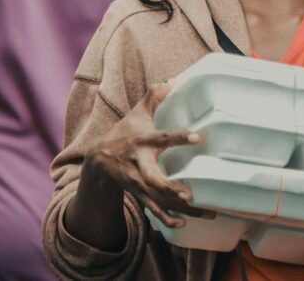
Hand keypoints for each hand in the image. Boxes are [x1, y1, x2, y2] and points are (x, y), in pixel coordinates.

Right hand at [87, 83, 212, 228]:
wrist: (98, 161)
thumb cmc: (124, 133)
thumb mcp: (137, 113)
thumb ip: (155, 96)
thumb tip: (174, 80)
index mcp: (142, 141)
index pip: (162, 138)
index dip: (178, 137)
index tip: (198, 138)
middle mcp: (139, 164)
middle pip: (153, 179)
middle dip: (170, 188)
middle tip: (189, 194)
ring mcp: (138, 183)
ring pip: (158, 200)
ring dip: (179, 209)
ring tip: (205, 212)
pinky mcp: (139, 195)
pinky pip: (154, 210)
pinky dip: (167, 219)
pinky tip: (183, 224)